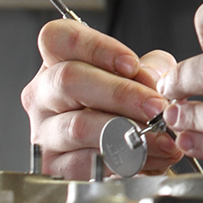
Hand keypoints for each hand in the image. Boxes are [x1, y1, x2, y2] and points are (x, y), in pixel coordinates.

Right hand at [21, 19, 180, 177]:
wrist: (132, 148)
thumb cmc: (132, 104)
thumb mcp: (145, 74)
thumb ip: (150, 69)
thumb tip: (150, 82)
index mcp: (58, 60)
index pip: (59, 38)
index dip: (96, 47)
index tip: (132, 64)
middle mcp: (43, 93)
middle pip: (68, 79)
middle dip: (120, 93)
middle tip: (156, 106)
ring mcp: (43, 130)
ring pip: (78, 125)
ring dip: (126, 131)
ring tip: (159, 135)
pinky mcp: (53, 164)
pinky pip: (83, 162)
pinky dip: (121, 160)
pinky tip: (147, 156)